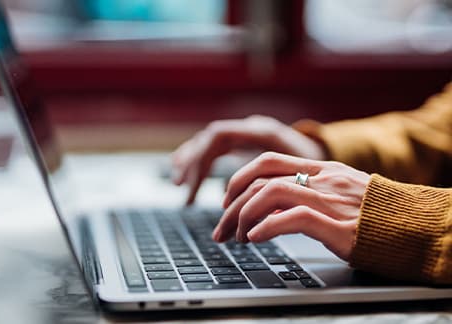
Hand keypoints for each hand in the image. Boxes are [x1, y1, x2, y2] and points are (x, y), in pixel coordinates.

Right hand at [171, 116, 326, 204]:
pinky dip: (197, 158)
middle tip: (183, 191)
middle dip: (192, 166)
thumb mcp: (301, 176)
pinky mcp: (245, 142)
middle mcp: (251, 128)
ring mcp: (247, 133)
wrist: (330, 153)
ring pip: (209, 141)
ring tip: (178, 183)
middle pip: (209, 140)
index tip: (195, 188)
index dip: (202, 161)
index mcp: (263, 131)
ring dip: (191, 162)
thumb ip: (275, 187)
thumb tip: (250, 210)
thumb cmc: (320, 168)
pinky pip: (213, 147)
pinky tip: (182, 169)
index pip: (219, 136)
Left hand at [213, 152, 369, 260]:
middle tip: (221, 227)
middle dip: (232, 203)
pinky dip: (266, 227)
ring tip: (236, 237)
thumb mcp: (340, 192)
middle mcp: (322, 179)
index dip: (239, 178)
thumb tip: (269, 206)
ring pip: (270, 194)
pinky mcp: (338, 226)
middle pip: (261, 178)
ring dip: (243, 216)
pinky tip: (255, 238)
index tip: (227, 200)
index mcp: (321, 169)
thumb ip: (307, 192)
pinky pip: (293, 218)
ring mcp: (330, 200)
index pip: (267, 161)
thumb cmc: (376, 213)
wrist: (416, 226)